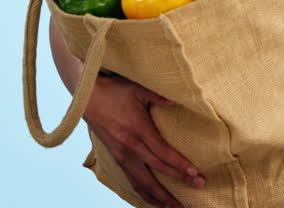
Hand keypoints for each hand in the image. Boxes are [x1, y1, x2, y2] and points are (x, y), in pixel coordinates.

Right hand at [82, 74, 205, 207]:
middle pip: (155, 172)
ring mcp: (120, 155)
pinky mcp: (115, 158)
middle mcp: (129, 147)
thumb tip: (177, 100)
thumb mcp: (137, 88)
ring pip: (141, 182)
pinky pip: (131, 180)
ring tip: (175, 206)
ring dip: (158, 196)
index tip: (195, 173)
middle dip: (177, 183)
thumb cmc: (114, 90)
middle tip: (197, 189)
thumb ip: (159, 95)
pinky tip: (154, 200)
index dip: (179, 165)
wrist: (86, 98)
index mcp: (138, 130)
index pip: (162, 153)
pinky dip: (143, 193)